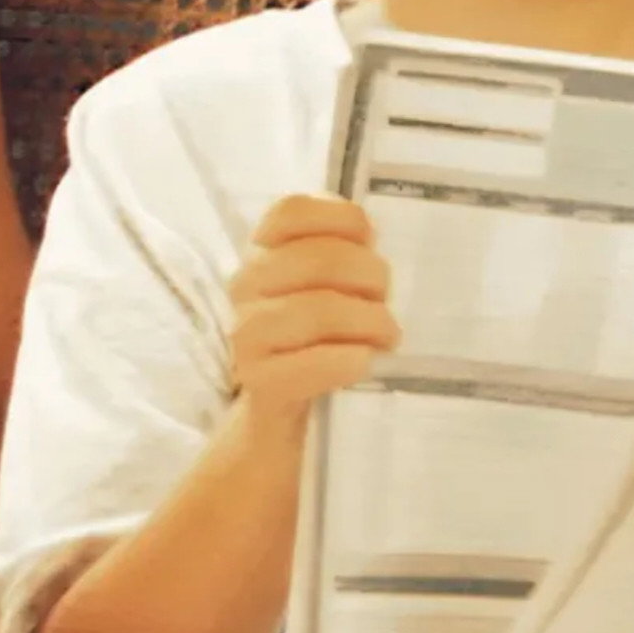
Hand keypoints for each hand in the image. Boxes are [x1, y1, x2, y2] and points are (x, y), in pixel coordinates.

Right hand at [225, 195, 397, 446]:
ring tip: (387, 339)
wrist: (282, 422)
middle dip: (371, 278)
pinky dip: (346, 361)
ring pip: (317, 310)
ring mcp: (246, 333)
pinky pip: (309, 364)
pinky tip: (363, 363)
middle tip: (386, 305)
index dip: (342, 218)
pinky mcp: (258, 381)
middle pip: (320, 258)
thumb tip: (374, 235)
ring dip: (369, 323)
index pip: (293, 210)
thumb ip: (343, 255)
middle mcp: (247, 284)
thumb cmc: (320, 344)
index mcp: (264, 253)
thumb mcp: (328, 290)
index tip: (370, 243)